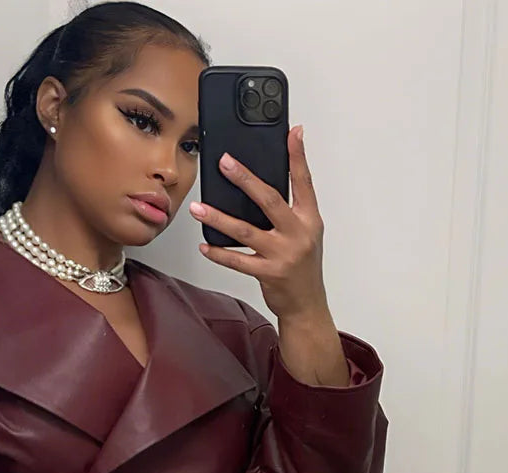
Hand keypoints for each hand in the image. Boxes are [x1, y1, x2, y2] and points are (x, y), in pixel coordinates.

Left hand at [190, 125, 328, 321]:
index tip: (293, 133)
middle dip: (245, 179)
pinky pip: (237, 261)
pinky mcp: (268, 274)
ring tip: (198, 207)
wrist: (307, 305)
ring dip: (219, 218)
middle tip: (224, 162)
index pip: (304, 182)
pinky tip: (205, 244)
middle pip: (269, 200)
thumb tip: (261, 184)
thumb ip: (290, 209)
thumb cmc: (302, 267)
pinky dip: (219, 253)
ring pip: (245, 231)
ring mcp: (283, 255)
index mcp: (309, 220)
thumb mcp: (305, 233)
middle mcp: (298, 234)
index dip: (298, 156)